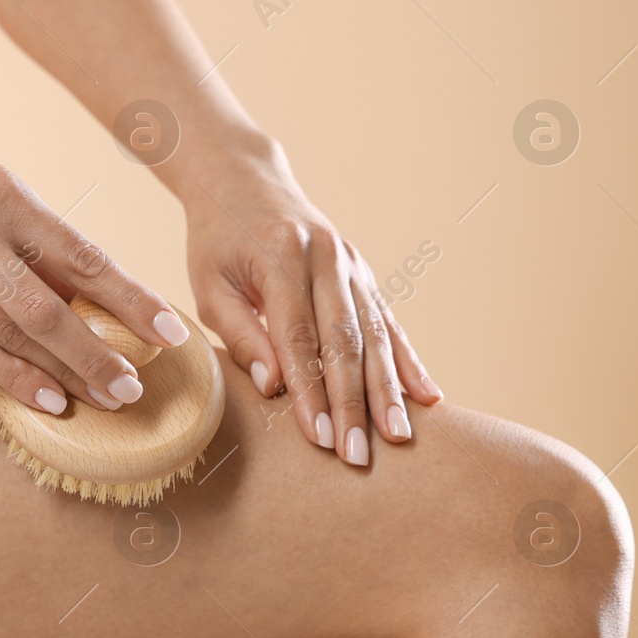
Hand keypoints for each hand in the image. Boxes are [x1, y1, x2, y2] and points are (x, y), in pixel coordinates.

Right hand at [0, 150, 190, 414]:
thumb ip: (34, 242)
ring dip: (63, 373)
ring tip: (103, 399)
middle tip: (136, 387)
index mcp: (3, 193)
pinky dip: (15, 378)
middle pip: (49, 306)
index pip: (81, 255)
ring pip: (12, 334)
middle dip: (98, 352)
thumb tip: (102, 303)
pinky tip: (49, 400)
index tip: (170, 334)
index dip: (131, 299)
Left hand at [182, 137, 441, 465]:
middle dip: (353, 403)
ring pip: (376, 335)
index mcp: (283, 257)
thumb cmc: (217, 241)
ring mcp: (353, 265)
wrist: (244, 181)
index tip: (319, 439)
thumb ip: (239, 333)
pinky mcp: (364, 274)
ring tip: (399, 438)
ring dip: (388, 390)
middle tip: (360, 456)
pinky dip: (408, 362)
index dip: (311, 392)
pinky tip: (428, 397)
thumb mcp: (210, 284)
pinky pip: (390, 323)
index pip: (299, 337)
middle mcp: (327, 258)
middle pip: (345, 341)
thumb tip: (274, 387)